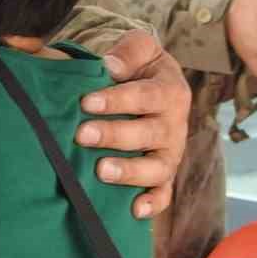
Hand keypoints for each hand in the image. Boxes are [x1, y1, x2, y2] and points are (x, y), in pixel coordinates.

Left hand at [79, 30, 190, 219]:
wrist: (154, 85)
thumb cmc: (140, 66)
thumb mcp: (140, 47)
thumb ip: (128, 50)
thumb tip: (110, 65)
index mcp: (170, 90)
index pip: (145, 96)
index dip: (117, 100)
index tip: (86, 102)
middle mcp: (174, 124)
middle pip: (149, 133)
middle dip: (115, 135)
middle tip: (82, 135)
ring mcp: (170, 153)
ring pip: (157, 167)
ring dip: (130, 171)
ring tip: (101, 171)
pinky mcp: (164, 175)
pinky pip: (164, 193)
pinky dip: (153, 203)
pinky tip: (135, 210)